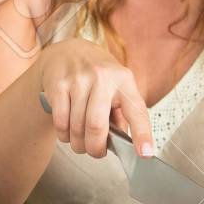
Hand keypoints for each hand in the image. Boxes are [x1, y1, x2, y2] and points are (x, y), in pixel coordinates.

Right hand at [39, 38, 151, 158]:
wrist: (68, 51)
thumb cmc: (98, 74)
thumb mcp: (117, 86)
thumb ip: (122, 114)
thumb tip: (125, 145)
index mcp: (123, 80)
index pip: (136, 111)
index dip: (142, 134)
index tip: (145, 153)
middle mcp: (102, 77)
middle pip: (97, 126)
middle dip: (95, 148)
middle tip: (96, 152)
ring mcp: (78, 80)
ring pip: (77, 127)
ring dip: (78, 143)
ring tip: (80, 141)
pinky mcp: (58, 84)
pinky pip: (60, 122)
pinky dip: (64, 135)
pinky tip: (67, 131)